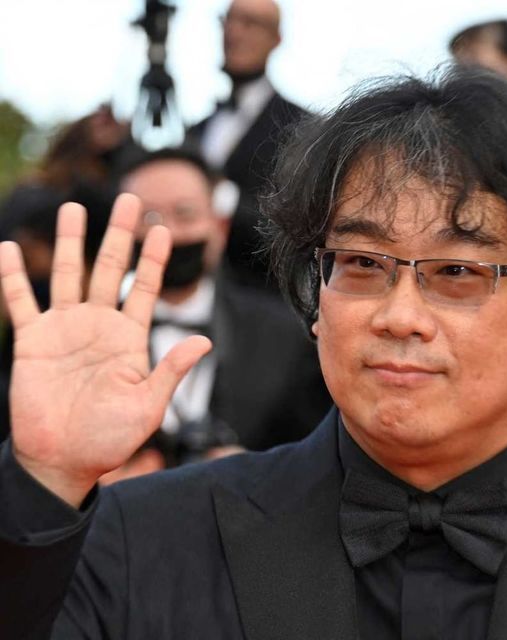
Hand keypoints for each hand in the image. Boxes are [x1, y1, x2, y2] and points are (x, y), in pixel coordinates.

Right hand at [0, 194, 210, 506]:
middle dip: (119, 235)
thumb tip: (204, 341)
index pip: (144, 287)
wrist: (64, 459)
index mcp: (129, 338)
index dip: (153, 259)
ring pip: (68, 275)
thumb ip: (171, 370)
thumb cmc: (110, 437)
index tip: (163, 228)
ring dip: (72, 242)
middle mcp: (99, 326)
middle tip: (130, 200)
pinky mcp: (32, 341)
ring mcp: (64, 330)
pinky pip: (19, 302)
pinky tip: (9, 247)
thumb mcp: (148, 405)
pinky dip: (13, 277)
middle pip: (110, 269)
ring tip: (75, 208)